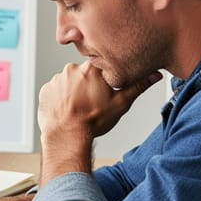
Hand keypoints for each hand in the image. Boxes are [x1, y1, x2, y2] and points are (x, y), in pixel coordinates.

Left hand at [37, 61, 161, 181]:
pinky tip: (67, 110)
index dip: (104, 78)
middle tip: (92, 102)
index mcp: (92, 68)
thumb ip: (137, 86)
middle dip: (88, 85)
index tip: (105, 89)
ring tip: (79, 108)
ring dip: (73, 91)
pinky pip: (55, 91)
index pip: (101, 65)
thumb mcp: (121, 103)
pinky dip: (60, 98)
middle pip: (84, 73)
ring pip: (69, 82)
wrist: (66, 136)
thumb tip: (155, 75)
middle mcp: (71, 69)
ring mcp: (56, 79)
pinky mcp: (45, 90)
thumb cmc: (93, 120)